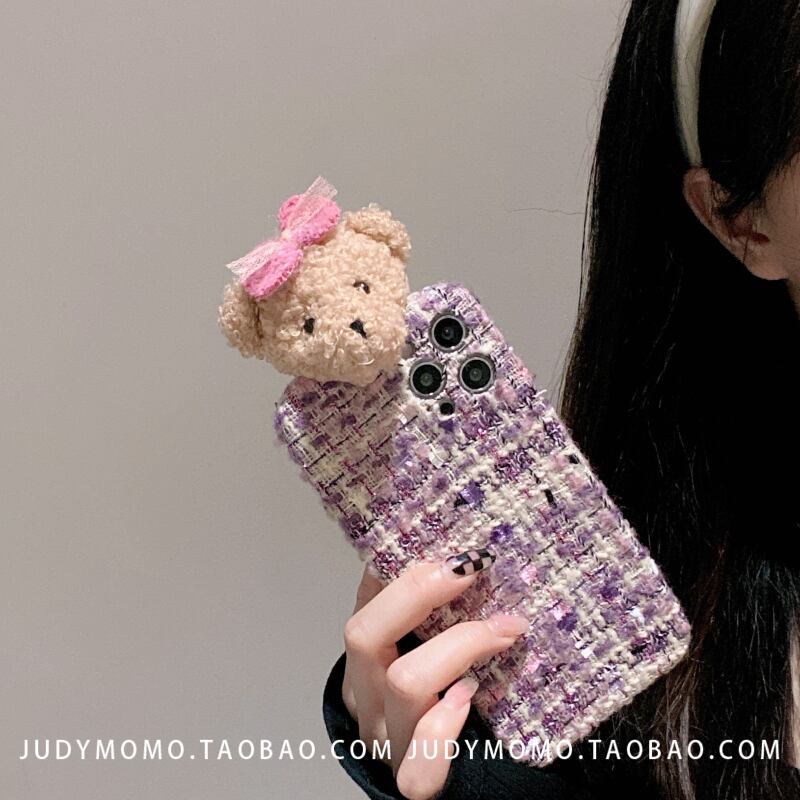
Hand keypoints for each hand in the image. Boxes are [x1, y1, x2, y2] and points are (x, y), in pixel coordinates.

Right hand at [340, 552, 528, 799]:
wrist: (442, 779)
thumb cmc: (439, 699)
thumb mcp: (423, 649)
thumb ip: (429, 612)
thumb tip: (462, 553)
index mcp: (364, 658)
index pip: (365, 601)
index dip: (404, 571)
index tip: (455, 550)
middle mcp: (364, 695)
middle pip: (365, 634)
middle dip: (421, 593)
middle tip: (476, 571)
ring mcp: (384, 739)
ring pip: (404, 683)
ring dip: (460, 646)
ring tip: (504, 632)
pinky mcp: (410, 778)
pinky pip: (419, 758)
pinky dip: (445, 724)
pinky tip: (468, 701)